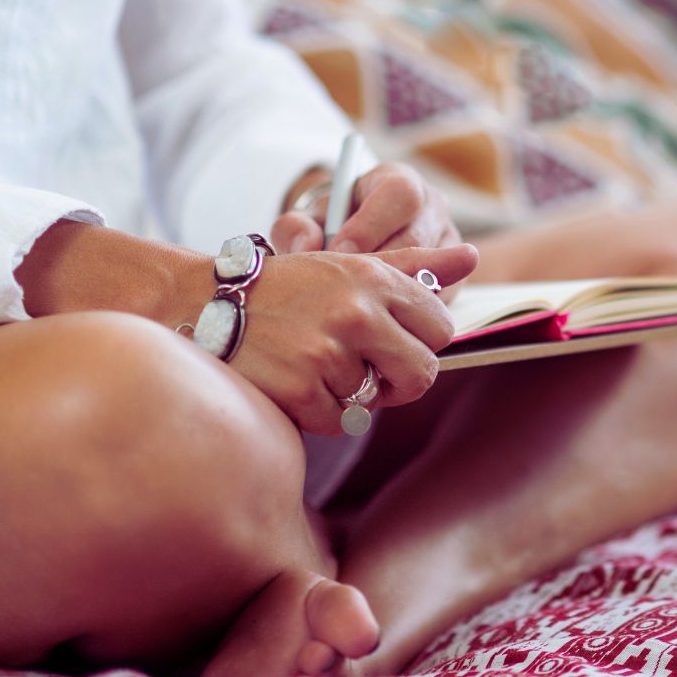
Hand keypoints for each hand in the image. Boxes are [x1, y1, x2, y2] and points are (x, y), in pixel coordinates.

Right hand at [230, 243, 479, 435]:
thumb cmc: (289, 286)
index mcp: (375, 278)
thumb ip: (416, 264)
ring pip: (376, 400)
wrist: (204, 305)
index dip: (422, 340)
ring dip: (351, 392)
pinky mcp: (301, 391)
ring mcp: (328, 353)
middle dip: (400, 378)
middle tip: (370, 369)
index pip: (441, 327)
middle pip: (422, 372)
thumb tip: (472, 255)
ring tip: (316, 362)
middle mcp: (357, 313)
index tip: (396, 340)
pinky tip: (297, 381)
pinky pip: (340, 421)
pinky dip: (322, 410)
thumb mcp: (352, 264)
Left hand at [272, 162, 466, 298]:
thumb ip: (295, 226)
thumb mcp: (308, 219)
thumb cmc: (333, 227)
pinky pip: (438, 300)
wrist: (356, 240)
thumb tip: (307, 245)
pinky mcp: (457, 277)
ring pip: (431, 272)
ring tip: (359, 306)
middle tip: (346, 288)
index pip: (400, 194)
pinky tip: (378, 318)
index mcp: (399, 181)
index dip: (370, 225)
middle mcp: (432, 207)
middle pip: (418, 238)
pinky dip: (407, 313)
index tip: (338, 253)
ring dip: (392, 293)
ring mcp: (449, 242)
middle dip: (380, 267)